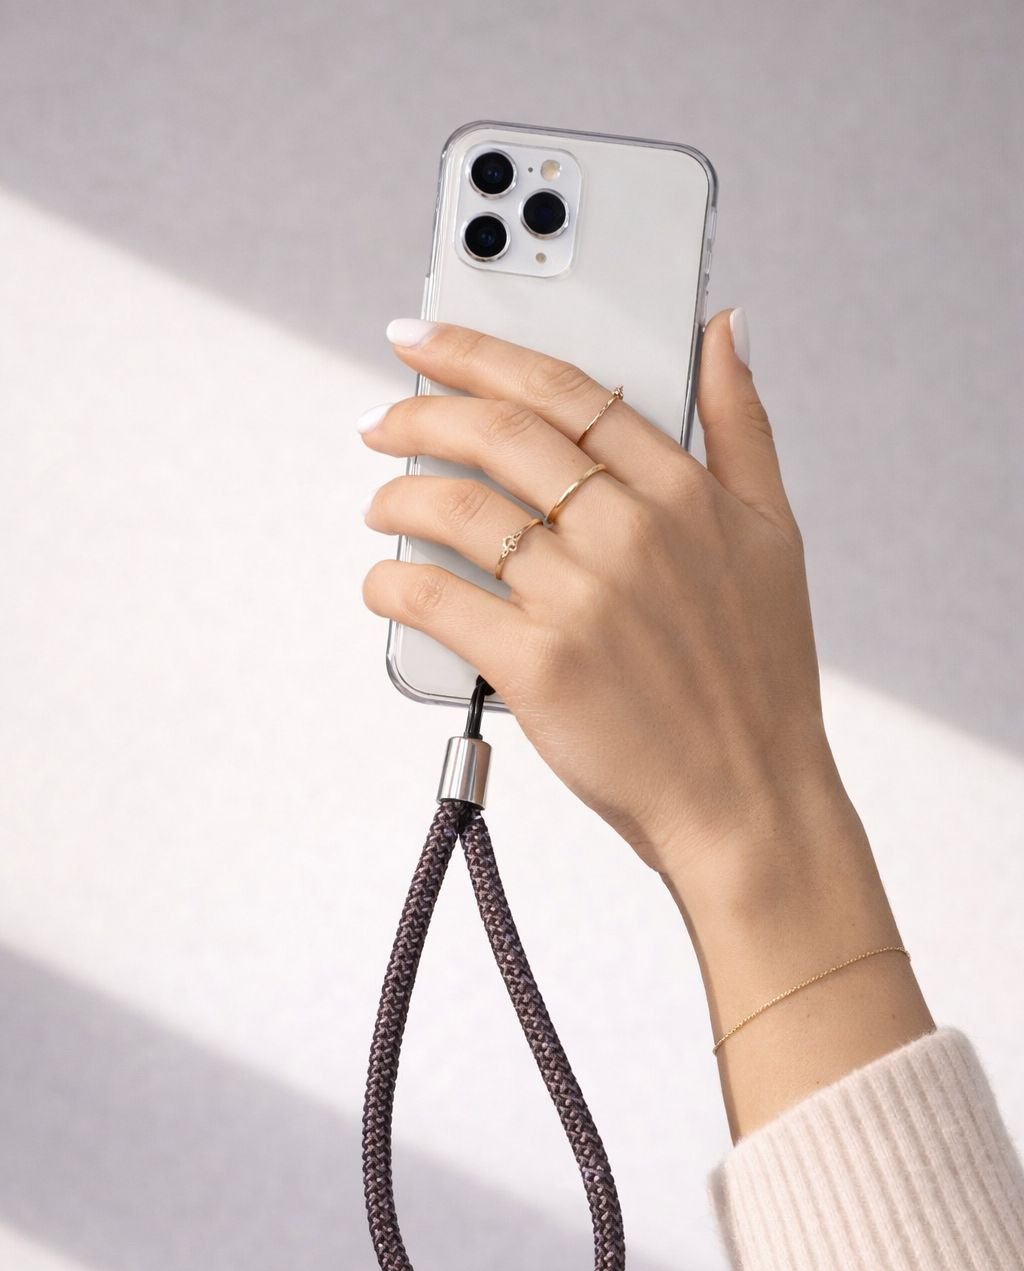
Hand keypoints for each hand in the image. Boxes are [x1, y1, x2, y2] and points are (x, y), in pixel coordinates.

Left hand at [360, 311, 842, 898]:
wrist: (749, 799)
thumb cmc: (761, 679)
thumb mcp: (776, 534)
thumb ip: (743, 424)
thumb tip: (728, 329)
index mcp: (683, 493)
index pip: (566, 389)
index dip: (481, 351)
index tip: (427, 339)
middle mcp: (628, 532)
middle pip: (499, 432)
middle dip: (419, 410)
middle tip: (382, 419)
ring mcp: (580, 597)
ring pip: (456, 508)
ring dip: (398, 494)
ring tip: (381, 501)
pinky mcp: (537, 665)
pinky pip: (434, 599)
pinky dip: (392, 581)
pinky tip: (385, 581)